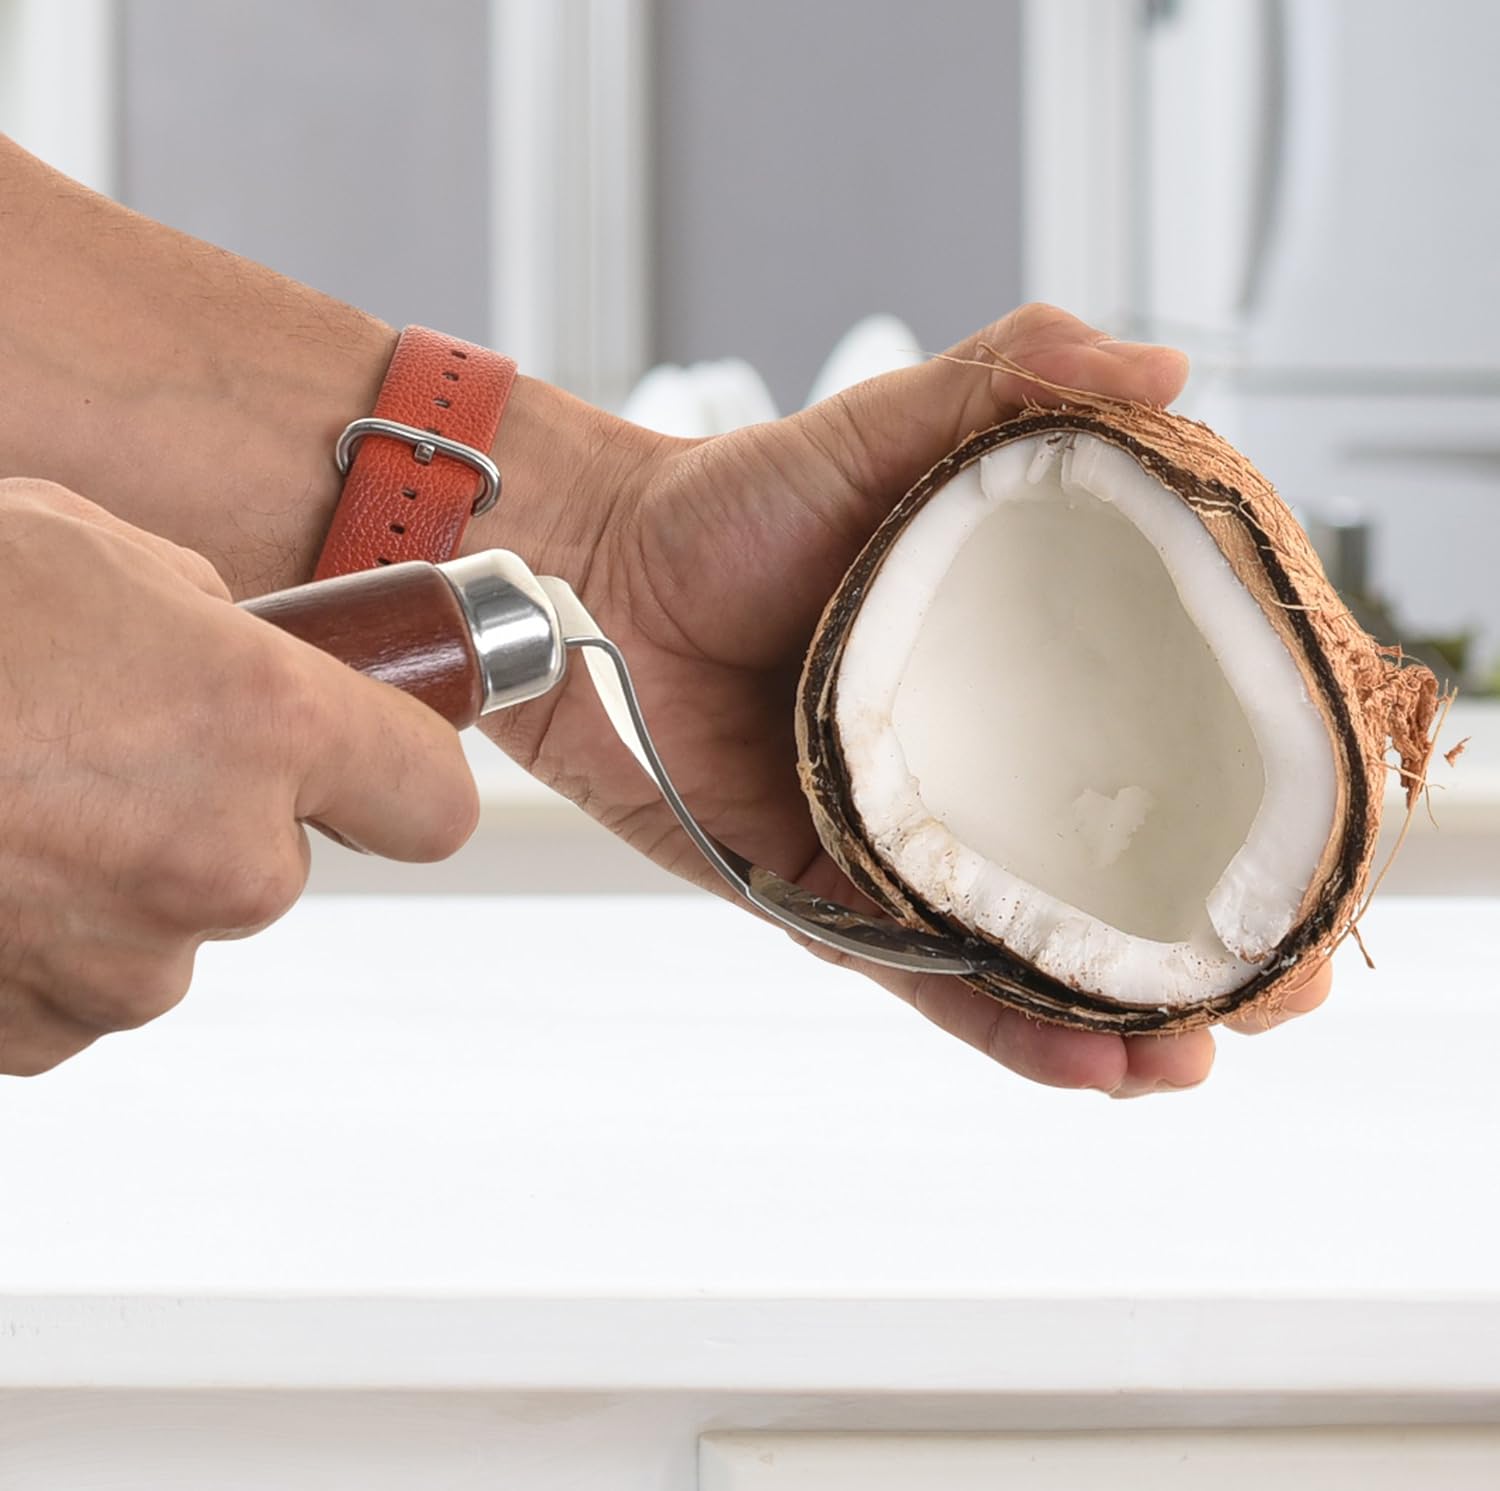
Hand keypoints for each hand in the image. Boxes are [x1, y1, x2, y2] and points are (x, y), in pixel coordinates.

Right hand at [0, 479, 477, 1075]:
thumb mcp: (89, 550)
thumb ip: (206, 623)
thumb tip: (241, 657)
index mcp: (260, 726)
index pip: (433, 802)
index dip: (402, 781)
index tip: (379, 767)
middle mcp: (217, 863)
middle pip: (280, 871)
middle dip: (214, 819)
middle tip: (109, 753)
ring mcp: (118, 964)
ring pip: (166, 932)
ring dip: (113, 882)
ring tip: (9, 800)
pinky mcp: (25, 1034)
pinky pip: (71, 983)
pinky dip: (32, 936)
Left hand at [485, 305, 1331, 1093]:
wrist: (592, 577)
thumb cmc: (731, 501)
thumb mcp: (884, 427)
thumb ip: (1010, 383)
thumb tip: (1168, 370)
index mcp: (1012, 669)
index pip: (1160, 741)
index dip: (1248, 792)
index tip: (1328, 834)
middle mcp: (972, 768)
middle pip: (1116, 868)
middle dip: (1210, 936)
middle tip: (1291, 981)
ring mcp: (902, 842)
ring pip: (1033, 951)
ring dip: (1126, 1014)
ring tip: (1202, 1055)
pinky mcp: (826, 898)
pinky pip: (926, 977)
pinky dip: (1008, 1026)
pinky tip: (1095, 1065)